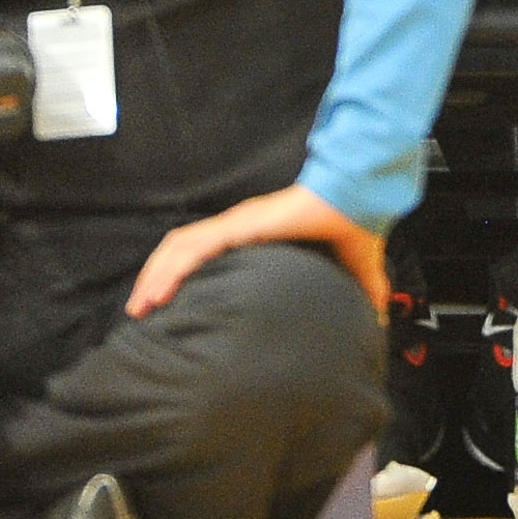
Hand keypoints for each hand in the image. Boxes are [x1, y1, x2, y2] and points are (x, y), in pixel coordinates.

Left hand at [126, 183, 387, 317]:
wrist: (361, 197)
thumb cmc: (356, 225)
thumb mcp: (354, 270)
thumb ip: (361, 293)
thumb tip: (378, 322)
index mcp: (255, 235)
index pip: (205, 251)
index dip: (182, 274)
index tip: (169, 304)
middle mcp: (238, 227)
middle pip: (181, 251)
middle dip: (156, 280)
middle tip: (141, 312)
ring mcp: (236, 224)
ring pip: (179, 249)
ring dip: (154, 277)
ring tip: (139, 308)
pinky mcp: (241, 226)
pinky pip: (194, 249)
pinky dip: (170, 271)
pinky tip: (156, 293)